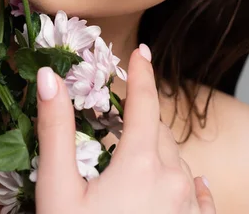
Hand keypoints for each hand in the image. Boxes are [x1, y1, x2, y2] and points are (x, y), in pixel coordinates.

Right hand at [35, 46, 215, 213]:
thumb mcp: (59, 189)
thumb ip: (56, 129)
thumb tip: (48, 77)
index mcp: (140, 162)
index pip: (143, 103)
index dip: (141, 73)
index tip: (141, 51)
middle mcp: (174, 179)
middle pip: (158, 132)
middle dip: (141, 118)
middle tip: (123, 115)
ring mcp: (189, 207)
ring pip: (176, 161)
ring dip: (157, 151)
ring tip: (136, 156)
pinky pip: (199, 194)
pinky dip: (190, 182)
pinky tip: (192, 184)